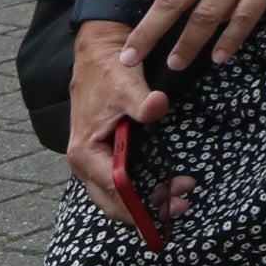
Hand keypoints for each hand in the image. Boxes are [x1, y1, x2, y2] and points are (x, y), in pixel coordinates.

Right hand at [61, 28, 188, 237]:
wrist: (98, 55)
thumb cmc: (108, 72)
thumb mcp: (126, 84)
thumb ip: (142, 100)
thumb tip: (157, 105)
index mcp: (85, 152)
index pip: (113, 189)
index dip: (140, 204)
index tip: (168, 207)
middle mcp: (85, 162)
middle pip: (113, 201)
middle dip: (145, 210)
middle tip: (179, 207)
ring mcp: (94, 161)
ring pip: (117, 195)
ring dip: (146, 201)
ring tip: (179, 198)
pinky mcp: (104, 155)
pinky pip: (121, 181)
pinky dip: (142, 188)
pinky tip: (166, 185)